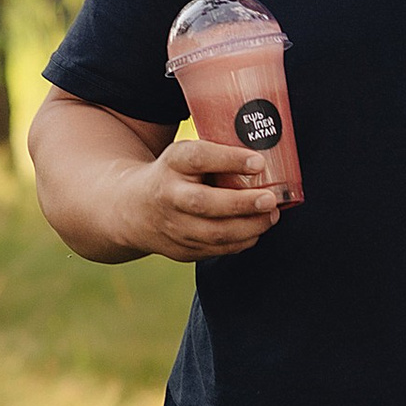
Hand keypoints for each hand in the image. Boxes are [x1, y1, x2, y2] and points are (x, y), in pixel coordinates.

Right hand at [111, 134, 284, 262]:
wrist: (134, 210)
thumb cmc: (173, 176)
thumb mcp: (184, 156)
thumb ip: (215, 155)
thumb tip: (267, 155)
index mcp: (172, 163)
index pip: (198, 157)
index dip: (229, 159)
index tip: (259, 162)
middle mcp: (168, 196)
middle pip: (204, 203)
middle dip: (242, 203)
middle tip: (270, 199)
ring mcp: (173, 227)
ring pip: (214, 233)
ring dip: (249, 227)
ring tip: (271, 216)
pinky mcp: (181, 250)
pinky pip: (216, 250)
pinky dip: (241, 242)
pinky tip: (256, 230)